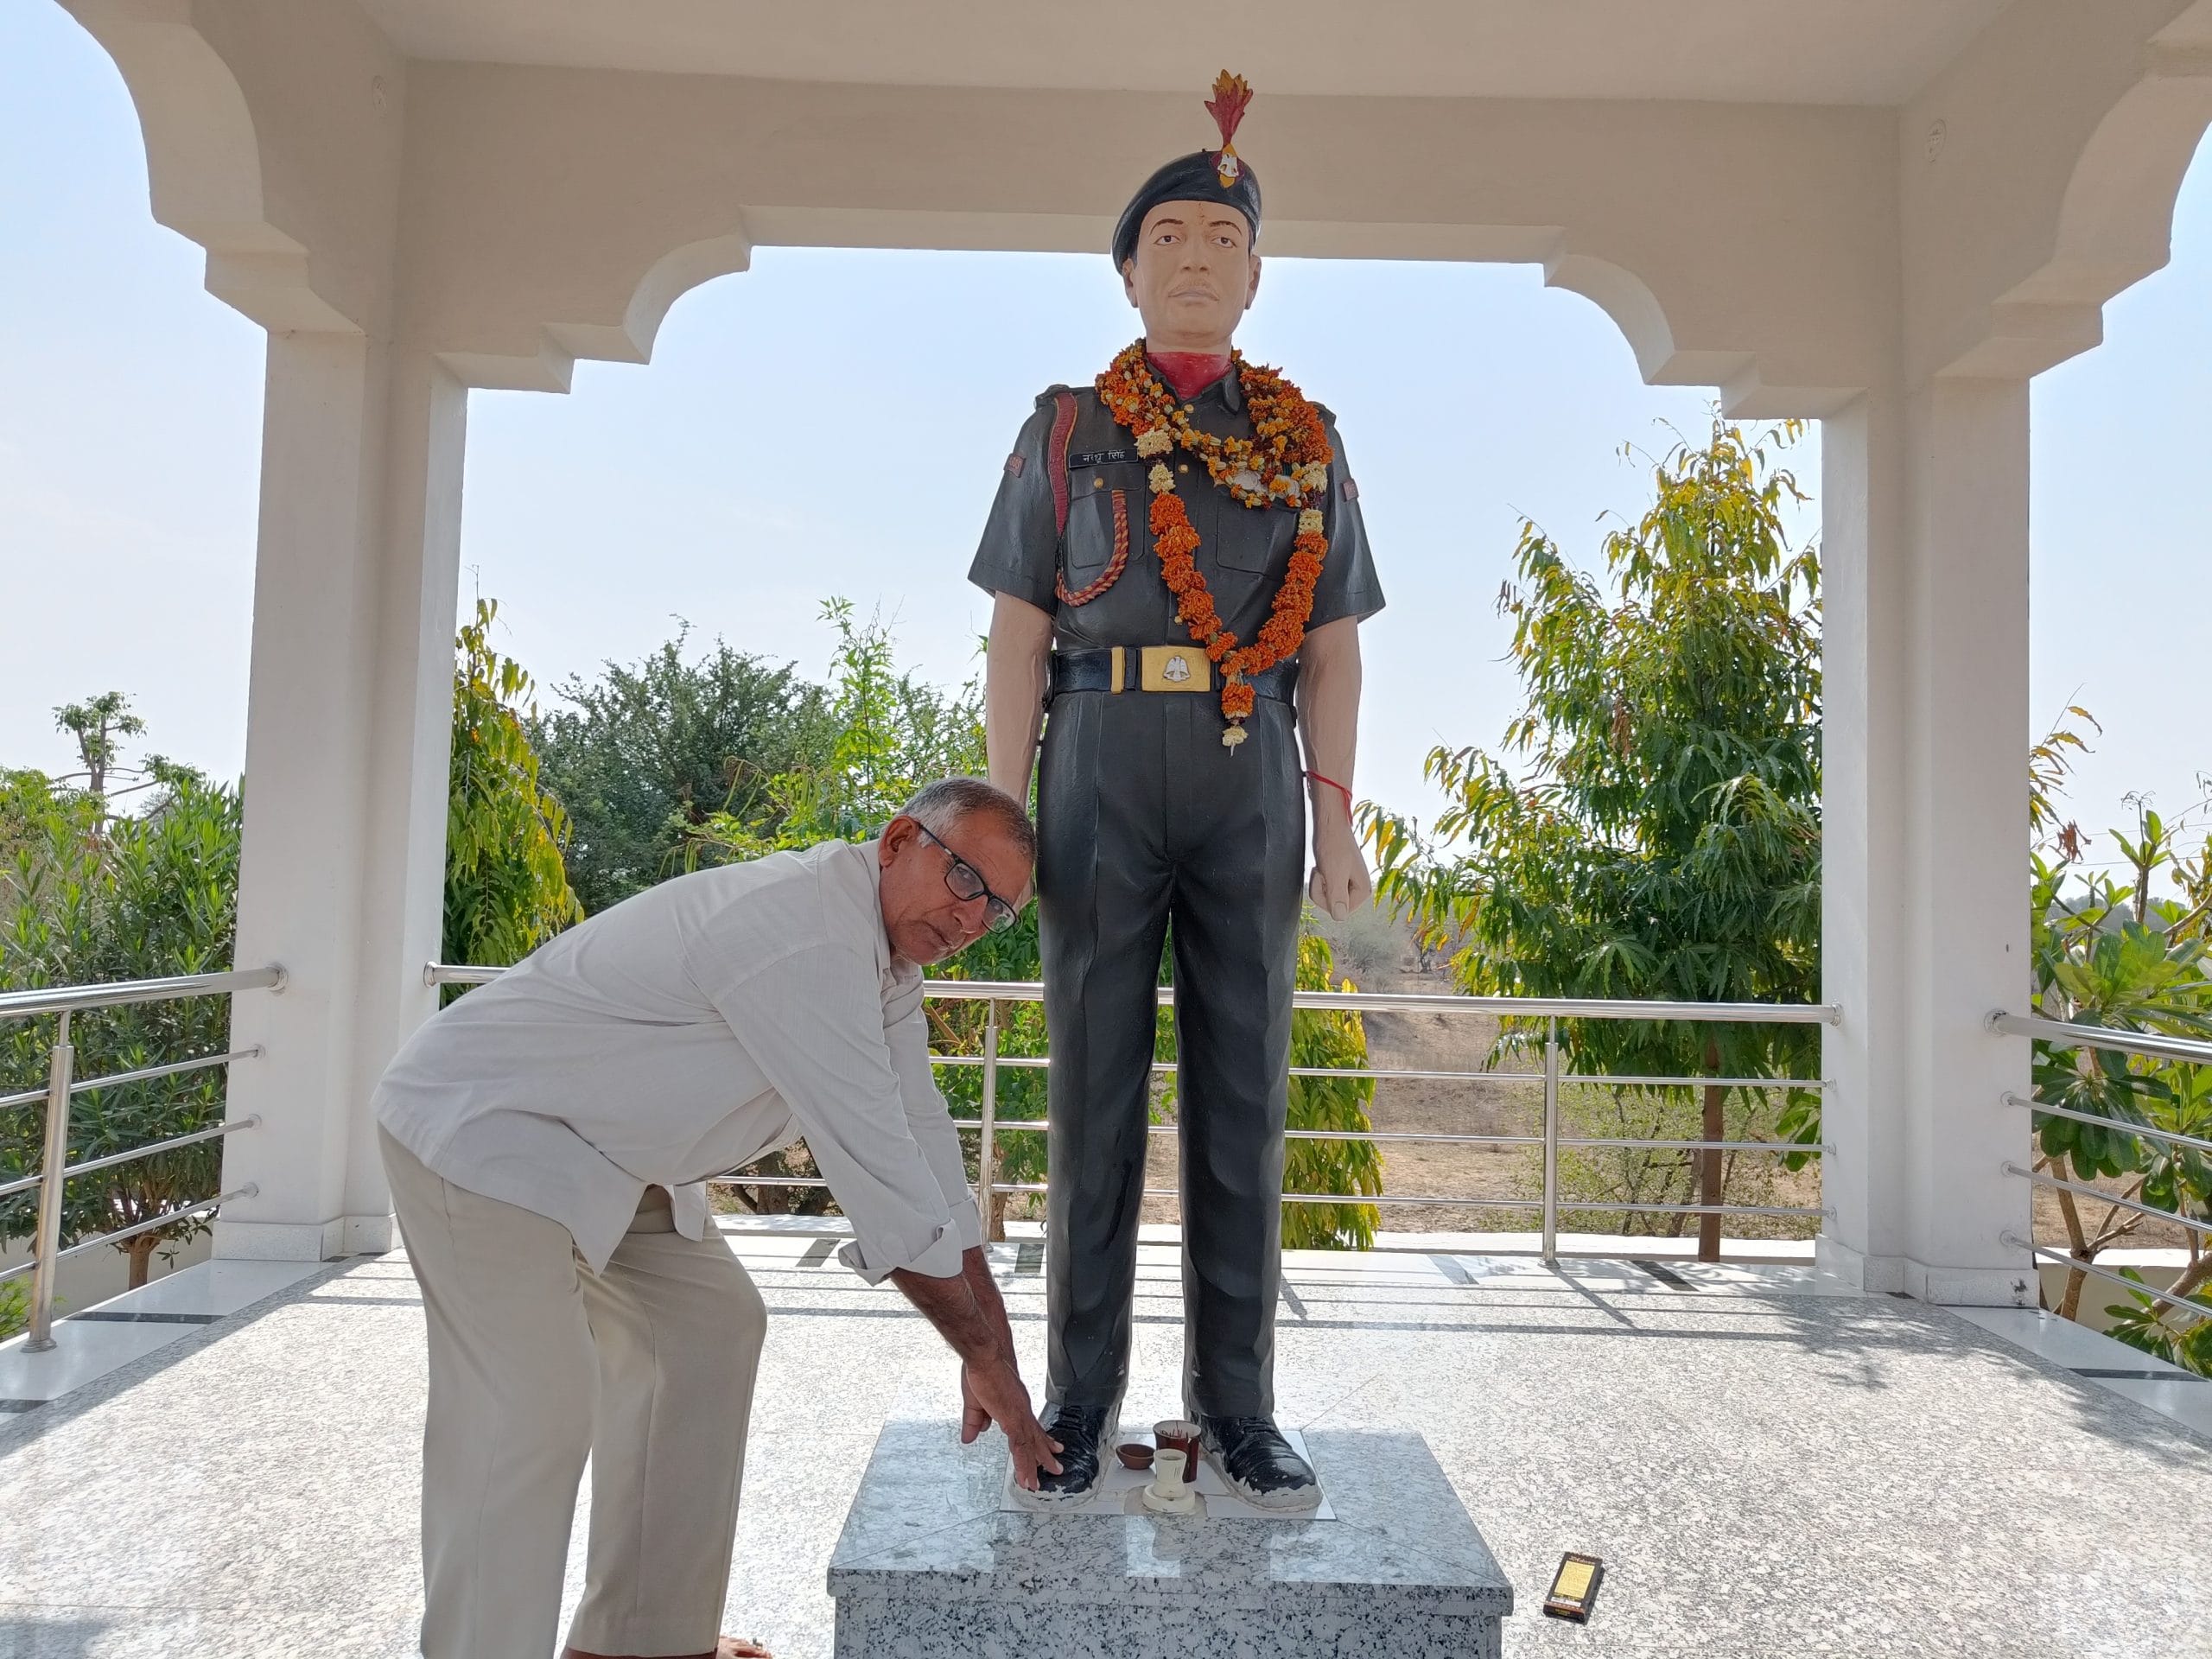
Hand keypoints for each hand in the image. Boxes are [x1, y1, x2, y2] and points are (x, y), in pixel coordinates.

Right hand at [962, 1355, 1062, 1490]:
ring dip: (1034, 1466)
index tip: (1046, 1450)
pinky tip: (1025, 1474)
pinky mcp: (1012, 1419)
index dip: (1037, 1441)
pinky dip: (1023, 1463)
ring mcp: (1019, 1416)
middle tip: (1055, 1468)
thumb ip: (974, 1421)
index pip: (1029, 1428)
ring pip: (1030, 1447)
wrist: (985, 1356)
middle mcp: (1021, 1411)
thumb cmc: (982, 1370)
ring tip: (1037, 1482)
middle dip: (1044, 1455)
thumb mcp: (974, 1402)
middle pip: (1035, 1438)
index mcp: (1015, 1405)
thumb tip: (974, 1435)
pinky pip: (1020, 1447)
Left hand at [1309, 815, 1371, 920]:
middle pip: (1332, 905)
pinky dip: (1319, 876)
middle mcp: (1359, 888)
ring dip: (1319, 882)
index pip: (1338, 912)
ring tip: (1323, 865)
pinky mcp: (1340, 875)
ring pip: (1327, 896)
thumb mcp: (1334, 874)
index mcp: (1364, 891)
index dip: (1325, 898)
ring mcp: (1349, 882)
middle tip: (1323, 869)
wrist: (1329, 823)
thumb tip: (1339, 917)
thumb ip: (1337, 897)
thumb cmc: (1333, 845)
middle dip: (1321, 889)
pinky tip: (1322, 864)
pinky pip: (1326, 886)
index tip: (1326, 877)